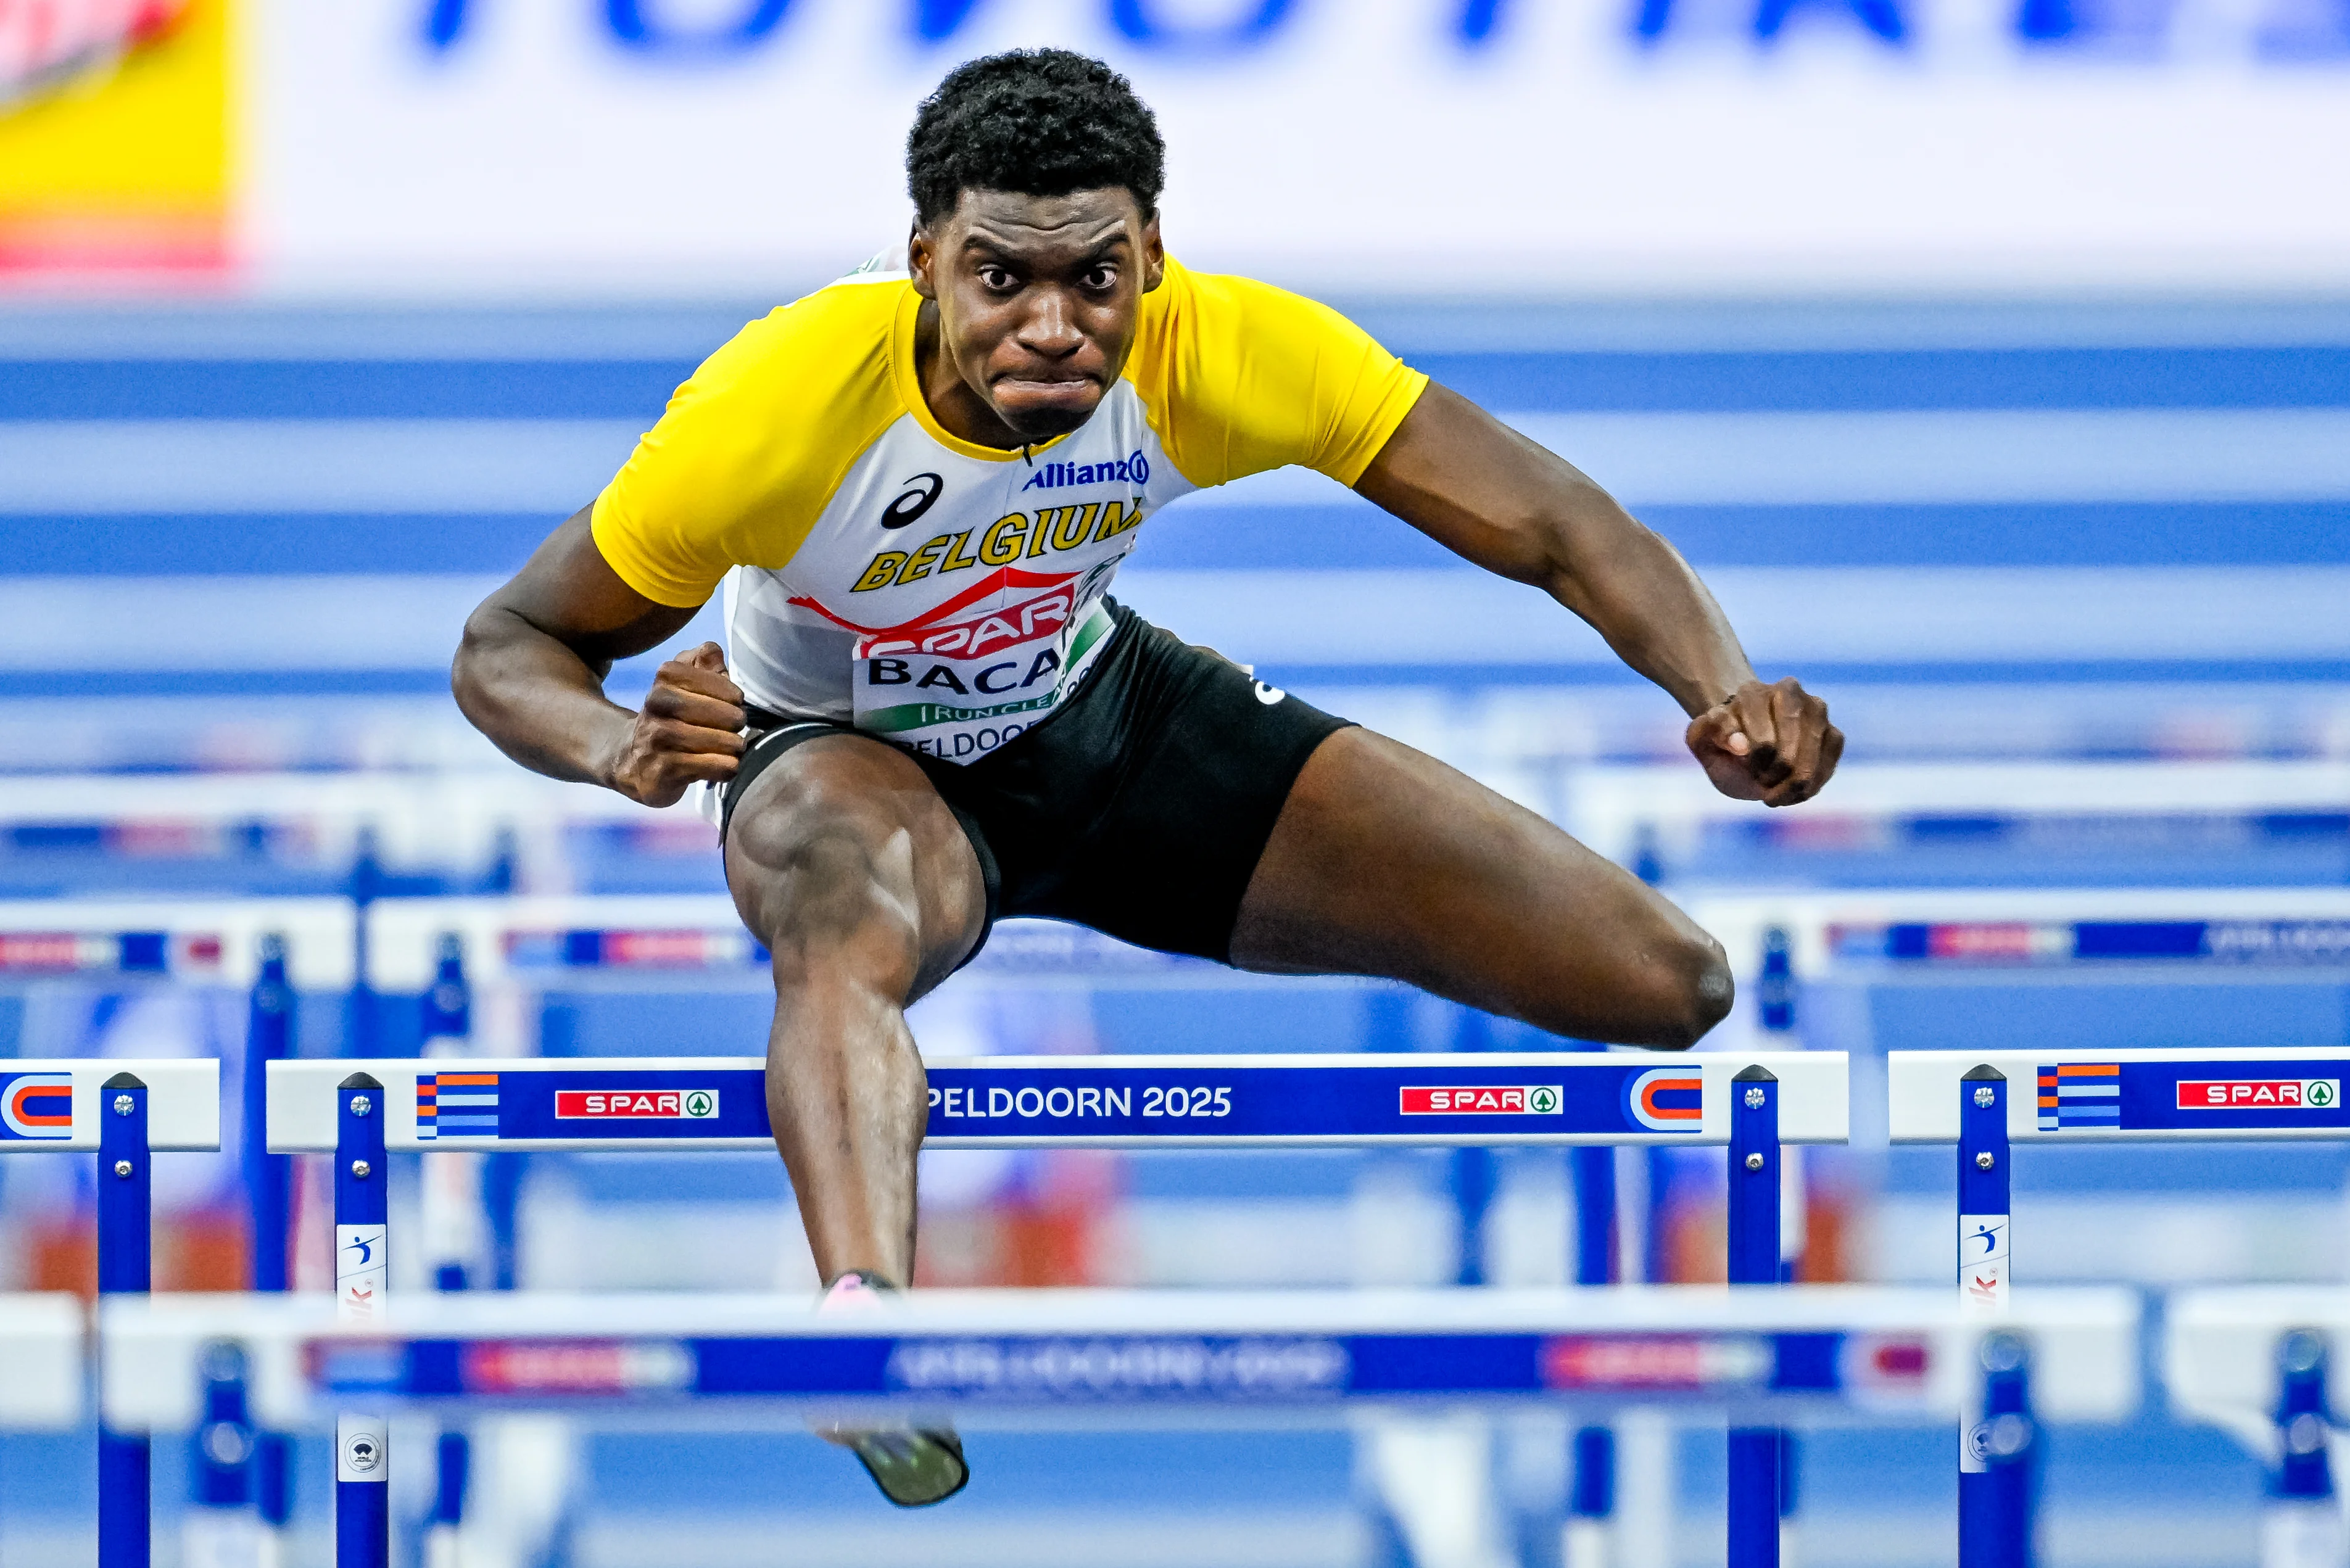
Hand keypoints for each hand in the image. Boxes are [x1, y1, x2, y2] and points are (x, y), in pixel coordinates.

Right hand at [602, 642, 746, 806]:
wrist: (632, 759)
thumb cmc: (671, 718)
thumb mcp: (683, 684)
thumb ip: (703, 662)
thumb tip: (712, 650)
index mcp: (665, 678)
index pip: (716, 682)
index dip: (732, 694)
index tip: (734, 703)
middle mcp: (657, 705)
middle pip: (722, 712)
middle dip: (736, 721)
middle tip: (736, 728)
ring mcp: (657, 739)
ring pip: (718, 741)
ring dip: (733, 746)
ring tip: (733, 747)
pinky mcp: (662, 771)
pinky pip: (711, 766)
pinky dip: (726, 767)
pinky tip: (726, 766)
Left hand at [1684, 677, 1842, 806]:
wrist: (1745, 746)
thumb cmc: (1723, 743)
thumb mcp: (1702, 740)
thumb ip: (1708, 735)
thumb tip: (1741, 744)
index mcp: (1752, 692)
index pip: (1762, 737)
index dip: (1755, 763)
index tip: (1744, 768)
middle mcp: (1789, 692)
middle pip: (1792, 743)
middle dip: (1777, 772)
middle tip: (1762, 783)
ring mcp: (1816, 710)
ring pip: (1814, 752)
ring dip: (1795, 782)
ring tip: (1776, 793)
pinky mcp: (1832, 733)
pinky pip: (1830, 761)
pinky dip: (1813, 783)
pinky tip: (1794, 791)